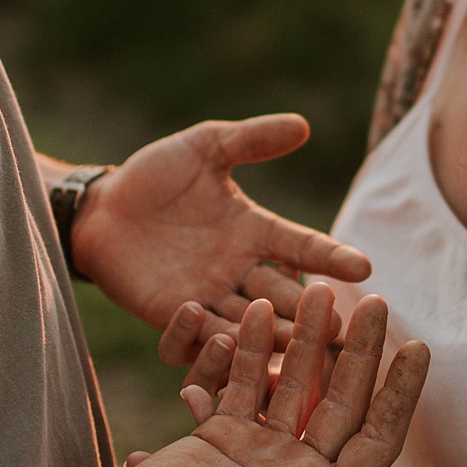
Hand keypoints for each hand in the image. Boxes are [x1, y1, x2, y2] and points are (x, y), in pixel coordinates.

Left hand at [74, 117, 371, 340]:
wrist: (102, 207)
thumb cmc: (156, 175)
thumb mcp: (205, 148)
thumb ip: (252, 141)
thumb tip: (303, 125)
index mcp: (255, 233)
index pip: (302, 247)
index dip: (331, 258)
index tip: (364, 267)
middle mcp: (239, 271)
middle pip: (284, 297)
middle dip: (311, 313)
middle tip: (342, 325)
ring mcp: (208, 298)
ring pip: (247, 325)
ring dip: (268, 336)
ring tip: (289, 341)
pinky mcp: (172, 317)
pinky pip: (196, 336)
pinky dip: (208, 338)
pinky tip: (219, 331)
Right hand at [173, 324, 456, 466]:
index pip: (376, 439)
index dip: (399, 394)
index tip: (419, 345)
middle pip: (342, 402)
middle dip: (357, 351)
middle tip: (373, 299)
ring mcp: (263, 451)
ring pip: (296, 384)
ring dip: (306, 339)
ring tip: (315, 290)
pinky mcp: (225, 433)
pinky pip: (248, 381)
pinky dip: (255, 348)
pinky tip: (262, 309)